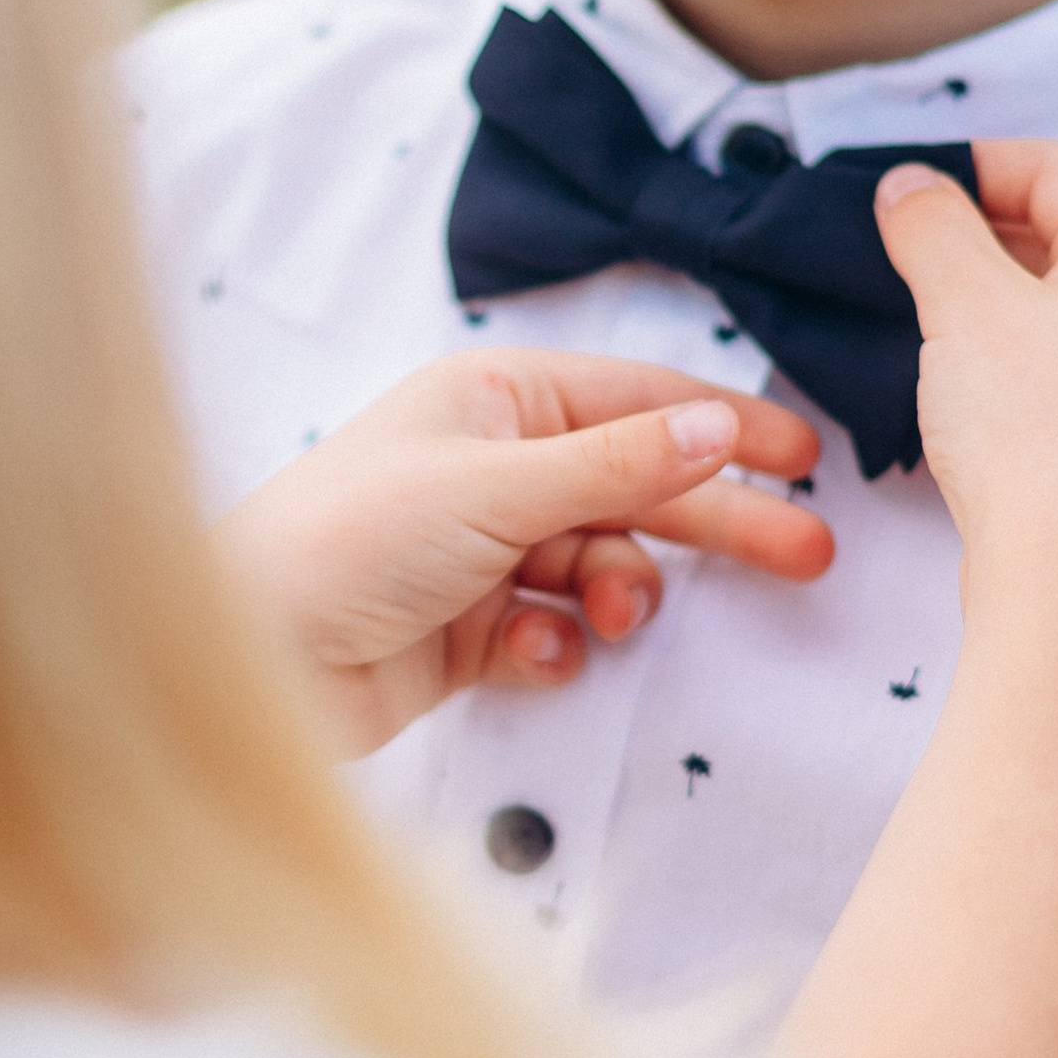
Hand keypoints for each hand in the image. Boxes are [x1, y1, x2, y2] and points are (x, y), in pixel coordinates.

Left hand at [222, 349, 830, 756]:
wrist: (248, 657)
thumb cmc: (350, 540)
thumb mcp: (496, 488)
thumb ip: (617, 465)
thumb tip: (719, 427)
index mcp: (493, 400)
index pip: (638, 400)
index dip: (725, 426)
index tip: (807, 457)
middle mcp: (491, 465)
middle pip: (636, 486)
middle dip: (717, 519)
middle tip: (808, 556)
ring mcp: (480, 551)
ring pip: (601, 565)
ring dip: (619, 591)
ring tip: (611, 617)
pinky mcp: (467, 632)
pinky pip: (553, 633)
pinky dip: (555, 646)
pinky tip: (530, 655)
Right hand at [874, 141, 1057, 607]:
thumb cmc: (1029, 430)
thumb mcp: (963, 305)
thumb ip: (931, 227)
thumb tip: (910, 186)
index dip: (979, 163)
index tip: (910, 187)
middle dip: (982, 230)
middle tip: (903, 248)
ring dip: (995, 297)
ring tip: (924, 316)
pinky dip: (1016, 358)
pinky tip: (965, 391)